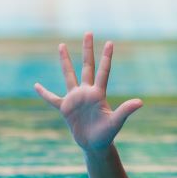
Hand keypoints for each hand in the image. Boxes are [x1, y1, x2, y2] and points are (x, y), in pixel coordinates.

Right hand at [34, 32, 142, 151]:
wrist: (95, 145)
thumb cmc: (107, 134)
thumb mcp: (116, 122)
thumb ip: (126, 110)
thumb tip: (140, 102)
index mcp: (98, 94)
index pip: (103, 71)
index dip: (106, 57)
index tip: (110, 42)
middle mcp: (87, 92)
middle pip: (87, 66)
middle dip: (87, 50)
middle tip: (88, 33)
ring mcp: (75, 99)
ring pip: (69, 75)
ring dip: (65, 61)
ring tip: (62, 45)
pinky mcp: (65, 109)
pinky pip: (52, 99)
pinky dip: (44, 94)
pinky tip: (36, 86)